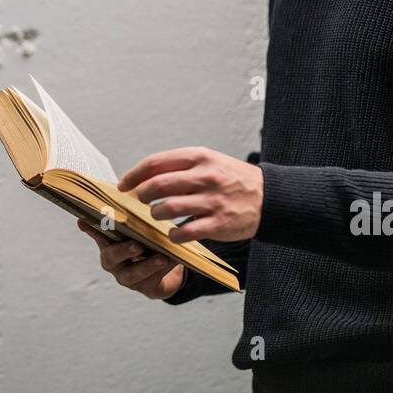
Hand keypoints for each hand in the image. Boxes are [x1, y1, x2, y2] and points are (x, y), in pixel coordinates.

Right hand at [76, 219, 183, 299]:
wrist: (166, 267)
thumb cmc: (148, 241)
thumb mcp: (140, 226)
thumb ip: (131, 213)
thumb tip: (126, 188)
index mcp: (109, 243)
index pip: (97, 233)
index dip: (90, 228)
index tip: (83, 220)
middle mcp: (114, 262)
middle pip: (111, 257)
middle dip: (123, 251)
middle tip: (137, 245)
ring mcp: (128, 277)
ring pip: (133, 273)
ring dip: (148, 265)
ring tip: (161, 257)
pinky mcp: (145, 288)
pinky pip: (152, 280)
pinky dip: (163, 270)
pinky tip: (172, 260)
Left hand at [118, 146, 262, 242]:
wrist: (269, 196)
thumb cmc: (232, 178)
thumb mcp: (210, 161)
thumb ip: (181, 166)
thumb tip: (146, 176)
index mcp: (199, 157)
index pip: (156, 163)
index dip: (134, 174)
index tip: (123, 184)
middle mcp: (205, 176)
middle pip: (158, 185)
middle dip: (141, 195)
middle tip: (138, 201)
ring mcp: (212, 200)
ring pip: (168, 208)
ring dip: (155, 214)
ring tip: (157, 216)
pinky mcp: (218, 223)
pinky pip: (185, 231)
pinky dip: (173, 235)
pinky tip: (173, 234)